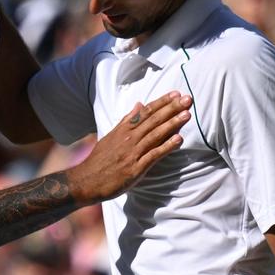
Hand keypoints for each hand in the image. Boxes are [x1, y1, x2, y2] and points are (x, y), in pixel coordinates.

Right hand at [66, 91, 191, 204]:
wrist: (87, 180)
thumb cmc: (100, 159)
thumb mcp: (112, 135)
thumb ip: (127, 121)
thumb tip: (139, 104)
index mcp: (123, 129)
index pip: (146, 112)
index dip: (162, 102)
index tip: (176, 94)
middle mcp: (129, 138)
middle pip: (153, 120)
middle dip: (172, 108)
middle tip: (188, 99)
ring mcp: (132, 152)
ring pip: (156, 134)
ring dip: (172, 123)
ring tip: (187, 114)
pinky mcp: (135, 168)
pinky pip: (154, 155)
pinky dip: (167, 146)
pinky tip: (179, 139)